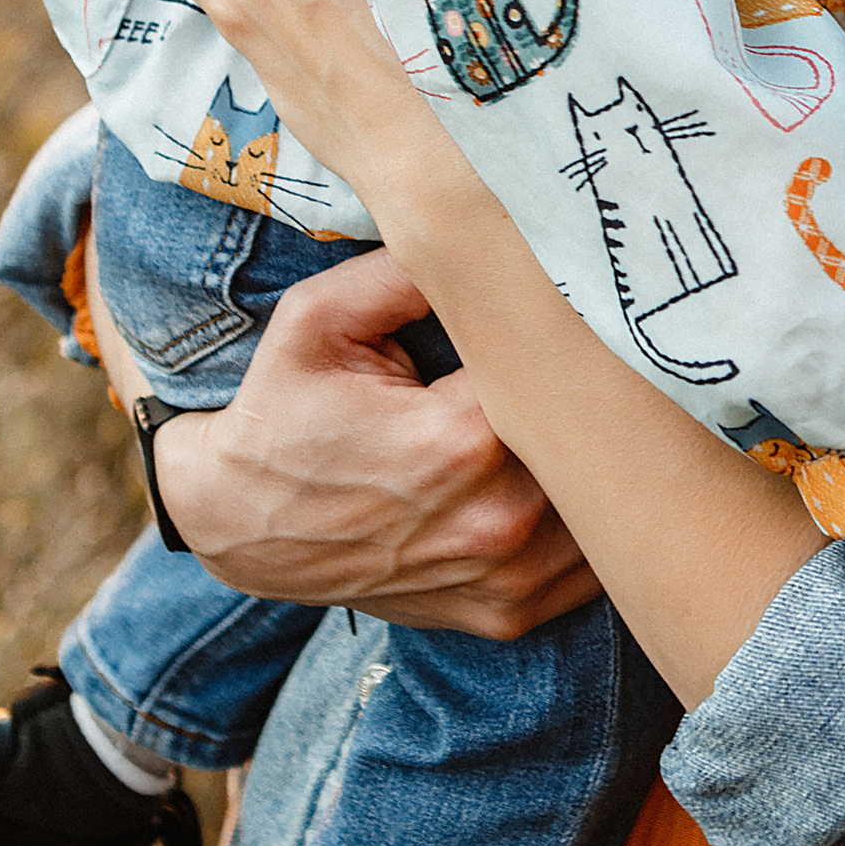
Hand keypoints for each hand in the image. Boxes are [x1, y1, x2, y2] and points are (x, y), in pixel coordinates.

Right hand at [144, 245, 598, 639]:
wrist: (239, 523)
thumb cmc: (282, 412)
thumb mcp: (320, 319)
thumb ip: (410, 270)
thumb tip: (492, 231)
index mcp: (461, 439)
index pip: (566, 373)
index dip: (574, 340)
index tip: (574, 319)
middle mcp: (497, 517)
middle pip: (600, 444)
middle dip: (596, 402)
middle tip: (597, 365)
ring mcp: (506, 576)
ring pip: (604, 510)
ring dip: (601, 470)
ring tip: (584, 426)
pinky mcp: (506, 614)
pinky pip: (587, 570)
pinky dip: (586, 528)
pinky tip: (566, 487)